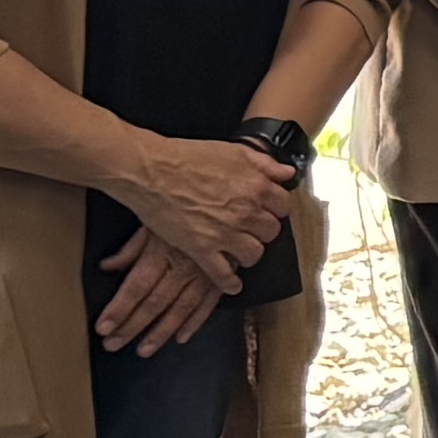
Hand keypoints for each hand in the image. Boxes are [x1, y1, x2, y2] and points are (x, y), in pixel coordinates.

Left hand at [96, 221, 229, 352]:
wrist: (230, 200)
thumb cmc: (187, 208)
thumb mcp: (155, 220)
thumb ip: (132, 248)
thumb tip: (107, 266)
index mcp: (164, 250)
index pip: (136, 286)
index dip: (119, 309)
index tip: (104, 328)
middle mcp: (184, 265)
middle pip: (155, 302)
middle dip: (133, 326)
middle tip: (114, 344)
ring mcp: (206, 273)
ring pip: (181, 308)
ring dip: (162, 332)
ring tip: (144, 350)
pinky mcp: (223, 275)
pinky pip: (209, 303)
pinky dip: (196, 322)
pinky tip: (182, 337)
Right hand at [106, 128, 293, 284]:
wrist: (150, 170)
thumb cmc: (188, 157)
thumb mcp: (233, 151)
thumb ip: (265, 164)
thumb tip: (287, 174)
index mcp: (256, 186)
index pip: (283, 206)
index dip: (275, 207)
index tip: (267, 209)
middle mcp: (245, 212)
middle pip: (271, 231)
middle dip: (263, 229)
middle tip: (252, 227)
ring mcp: (224, 233)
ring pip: (254, 253)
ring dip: (250, 252)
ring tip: (241, 248)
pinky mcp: (201, 249)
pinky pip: (223, 274)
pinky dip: (229, 283)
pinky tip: (233, 285)